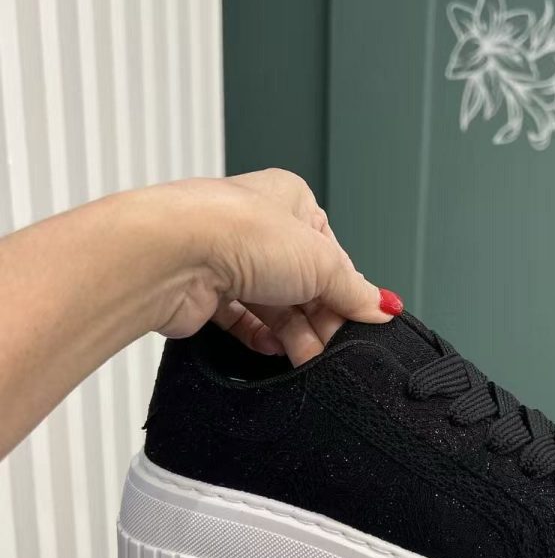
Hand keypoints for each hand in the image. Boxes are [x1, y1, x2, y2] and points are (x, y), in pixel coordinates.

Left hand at [157, 169, 401, 364]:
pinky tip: (272, 350)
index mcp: (289, 200)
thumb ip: (353, 290)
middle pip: (303, 283)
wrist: (171, 255)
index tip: (360, 322)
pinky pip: (240, 319)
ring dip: (293, 334)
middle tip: (332, 348)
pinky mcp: (203, 291)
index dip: (345, 291)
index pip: (330, 254)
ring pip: (273, 304)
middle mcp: (256, 226)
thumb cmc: (238, 232)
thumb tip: (380, 306)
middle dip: (319, 319)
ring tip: (305, 357)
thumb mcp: (320, 262)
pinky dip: (259, 336)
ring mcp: (227, 258)